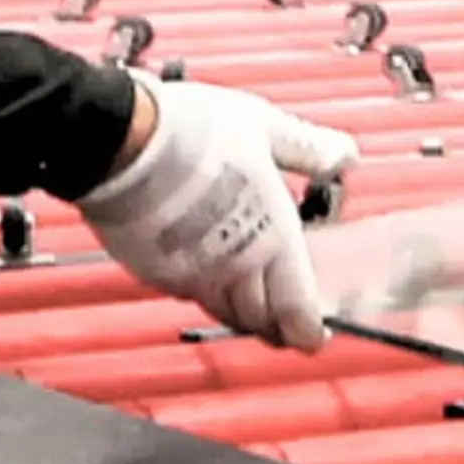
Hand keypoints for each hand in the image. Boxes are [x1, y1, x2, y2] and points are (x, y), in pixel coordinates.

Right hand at [84, 74, 354, 348]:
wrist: (118, 139)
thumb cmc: (191, 131)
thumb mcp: (265, 128)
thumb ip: (307, 150)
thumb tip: (346, 157)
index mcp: (271, 238)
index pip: (295, 310)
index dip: (308, 331)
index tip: (316, 335)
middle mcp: (232, 267)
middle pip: (258, 320)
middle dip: (276, 324)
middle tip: (285, 317)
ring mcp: (188, 273)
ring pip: (221, 310)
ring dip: (239, 309)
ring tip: (247, 295)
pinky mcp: (151, 268)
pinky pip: (184, 290)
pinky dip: (200, 285)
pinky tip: (201, 263)